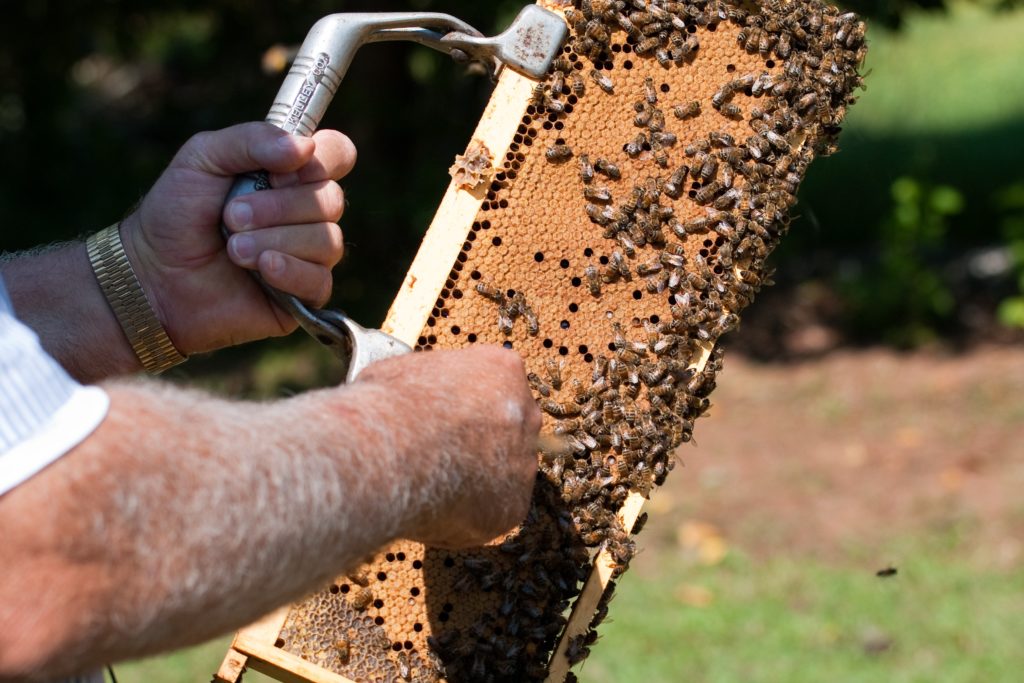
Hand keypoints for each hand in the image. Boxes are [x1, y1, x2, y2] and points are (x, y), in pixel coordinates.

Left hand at [120, 122, 356, 354]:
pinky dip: (290, 270)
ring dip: (274, 240)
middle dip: (279, 207)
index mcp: (290, 174)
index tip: (280, 170)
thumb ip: (251, 139)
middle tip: (231, 216)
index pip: (338, 153)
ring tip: (232, 248)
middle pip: (332, 199)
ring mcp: (308, 254)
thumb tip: (305, 147)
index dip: (322, 158)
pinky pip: (320, 280)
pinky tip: (260, 270)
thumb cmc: (175, 213)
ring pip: (327, 241)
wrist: (152, 276)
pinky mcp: (304, 295)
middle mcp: (306, 213)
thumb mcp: (202, 158)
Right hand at [357, 347, 541, 548]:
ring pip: (503, 474)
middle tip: (440, 454)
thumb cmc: (388, 406)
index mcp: (503, 369)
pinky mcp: (513, 508)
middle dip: (479, 442)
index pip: (498, 384)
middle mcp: (525, 414)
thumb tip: (417, 396)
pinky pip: (493, 513)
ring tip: (430, 484)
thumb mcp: (404, 371)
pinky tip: (435, 508)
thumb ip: (431, 383)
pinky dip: (467, 516)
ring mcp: (523, 463)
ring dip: (474, 481)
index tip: (443, 417)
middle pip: (508, 429)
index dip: (466, 405)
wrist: (387, 454)